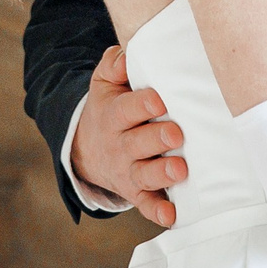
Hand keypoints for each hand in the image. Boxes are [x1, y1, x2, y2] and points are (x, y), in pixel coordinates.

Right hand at [72, 45, 185, 225]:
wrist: (87, 149)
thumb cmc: (110, 108)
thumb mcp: (104, 83)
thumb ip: (114, 65)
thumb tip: (126, 53)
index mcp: (114, 115)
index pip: (127, 109)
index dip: (143, 104)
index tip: (159, 100)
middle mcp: (121, 145)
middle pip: (137, 143)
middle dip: (157, 139)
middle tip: (176, 135)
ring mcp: (128, 170)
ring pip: (144, 175)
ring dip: (161, 174)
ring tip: (179, 170)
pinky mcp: (136, 192)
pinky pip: (146, 204)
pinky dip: (157, 211)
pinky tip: (171, 215)